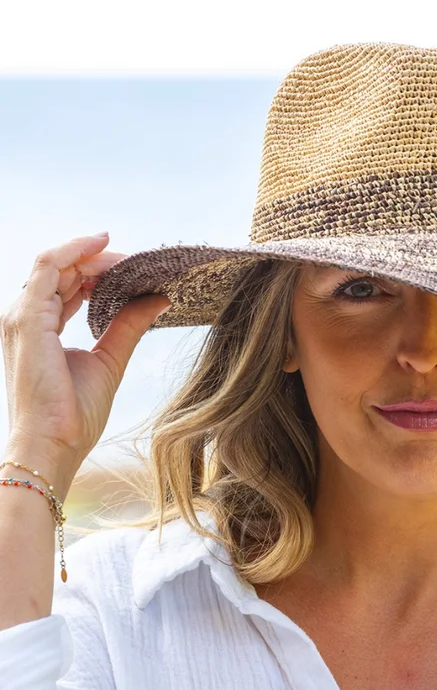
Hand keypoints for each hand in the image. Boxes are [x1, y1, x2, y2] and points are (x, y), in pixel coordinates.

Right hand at [1, 233, 170, 466]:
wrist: (55, 442)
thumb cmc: (75, 412)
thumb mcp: (111, 358)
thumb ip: (129, 325)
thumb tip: (160, 299)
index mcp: (42, 326)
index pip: (66, 284)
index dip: (97, 270)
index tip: (130, 267)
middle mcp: (26, 317)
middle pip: (62, 271)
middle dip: (99, 260)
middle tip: (136, 261)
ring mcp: (22, 316)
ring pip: (55, 263)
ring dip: (92, 255)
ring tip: (126, 258)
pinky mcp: (27, 318)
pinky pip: (49, 265)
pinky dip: (76, 251)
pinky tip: (104, 247)